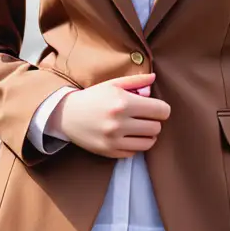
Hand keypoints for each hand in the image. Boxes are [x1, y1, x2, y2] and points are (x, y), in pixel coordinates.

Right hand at [49, 72, 169, 158]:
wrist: (67, 115)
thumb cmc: (93, 97)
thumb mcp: (113, 84)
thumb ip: (136, 80)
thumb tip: (155, 78)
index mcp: (123, 102)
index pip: (160, 110)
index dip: (162, 109)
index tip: (156, 109)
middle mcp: (119, 122)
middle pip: (156, 127)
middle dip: (154, 122)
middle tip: (144, 118)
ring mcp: (114, 139)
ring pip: (149, 142)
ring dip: (147, 135)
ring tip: (139, 128)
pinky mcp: (109, 152)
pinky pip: (134, 152)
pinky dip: (134, 145)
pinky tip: (127, 137)